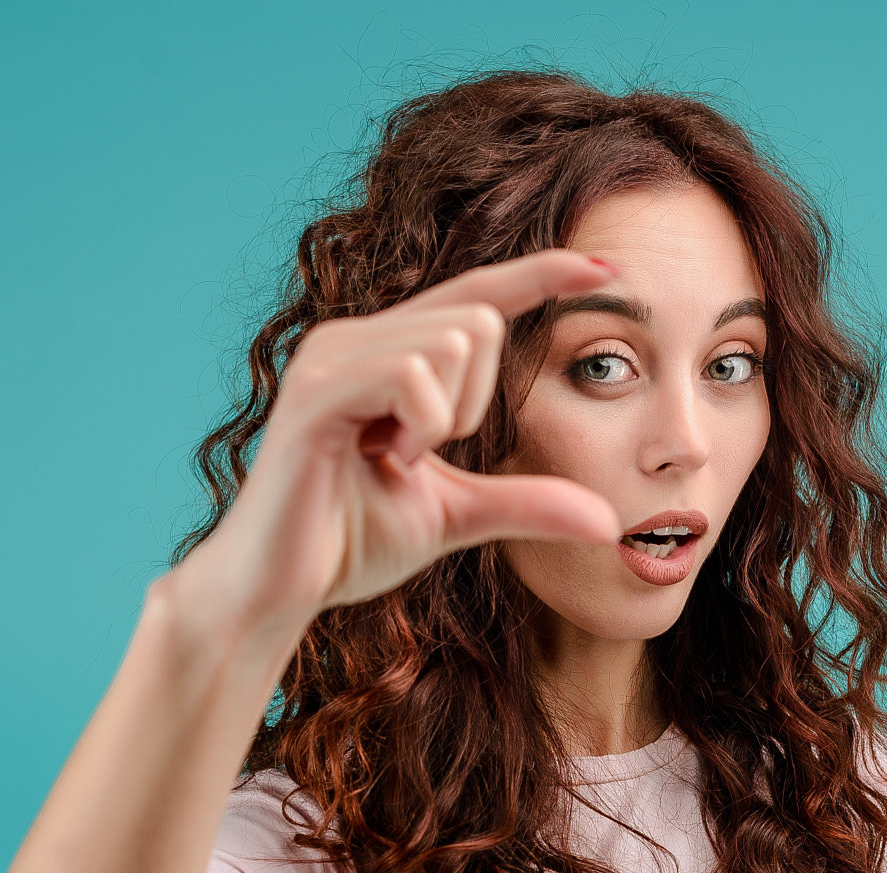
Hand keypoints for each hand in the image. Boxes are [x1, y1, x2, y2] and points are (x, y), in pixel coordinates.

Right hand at [174, 249, 623, 634]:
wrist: (277, 590)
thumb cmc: (350, 544)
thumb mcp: (459, 515)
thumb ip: (527, 503)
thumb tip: (610, 521)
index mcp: (385, 352)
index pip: (477, 293)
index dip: (542, 274)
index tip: (609, 268)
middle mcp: (354, 337)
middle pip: (478, 318)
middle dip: (477, 399)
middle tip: (419, 455)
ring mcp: (330, 357)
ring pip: (452, 340)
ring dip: (444, 419)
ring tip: (392, 460)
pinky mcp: (315, 391)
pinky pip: (411, 376)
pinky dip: (419, 427)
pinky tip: (379, 460)